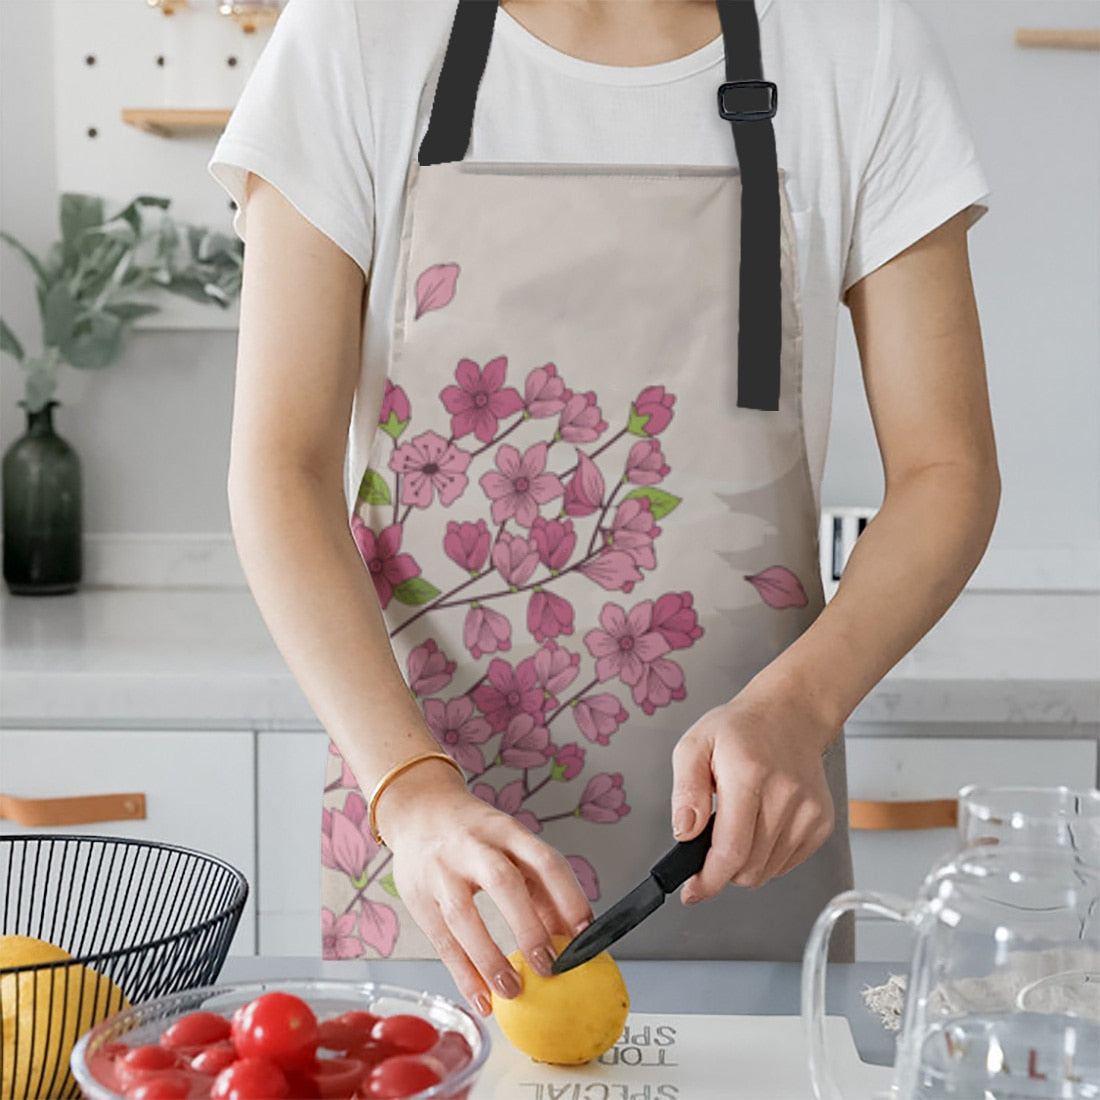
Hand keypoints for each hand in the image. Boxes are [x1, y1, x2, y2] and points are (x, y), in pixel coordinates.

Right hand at [377, 766, 593, 1016]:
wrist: (420, 809)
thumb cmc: (475, 834)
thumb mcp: (511, 843)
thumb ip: (539, 885)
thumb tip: (571, 936)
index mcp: (506, 831)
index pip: (544, 860)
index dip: (568, 896)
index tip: (587, 932)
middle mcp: (473, 846)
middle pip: (502, 881)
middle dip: (528, 926)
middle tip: (549, 966)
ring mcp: (441, 871)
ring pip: (463, 915)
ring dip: (490, 958)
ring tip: (513, 990)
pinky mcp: (418, 898)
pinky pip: (442, 941)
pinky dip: (463, 974)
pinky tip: (482, 998)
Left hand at [669, 687, 836, 901]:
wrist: (789, 716)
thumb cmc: (739, 730)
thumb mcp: (694, 746)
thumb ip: (685, 791)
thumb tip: (684, 832)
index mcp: (749, 775)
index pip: (732, 849)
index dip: (709, 879)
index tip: (693, 891)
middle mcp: (785, 795)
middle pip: (749, 868)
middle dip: (722, 868)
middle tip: (710, 842)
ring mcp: (809, 812)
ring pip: (767, 871)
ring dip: (744, 862)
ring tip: (737, 824)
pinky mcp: (822, 823)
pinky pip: (786, 863)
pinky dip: (766, 856)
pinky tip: (759, 825)